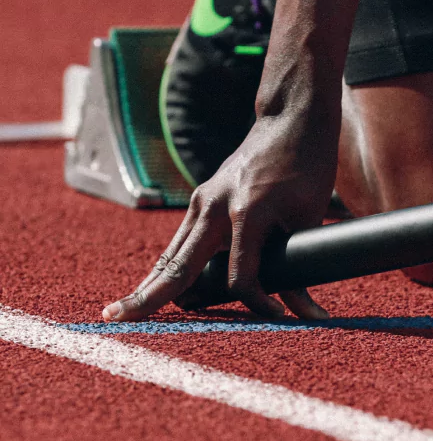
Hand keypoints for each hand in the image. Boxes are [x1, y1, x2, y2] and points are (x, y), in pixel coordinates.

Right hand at [101, 111, 339, 320]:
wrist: (290, 120)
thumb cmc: (307, 167)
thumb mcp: (309, 217)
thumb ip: (300, 264)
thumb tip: (303, 311)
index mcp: (247, 212)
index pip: (241, 276)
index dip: (259, 303)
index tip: (279, 318)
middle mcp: (215, 206)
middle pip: (178, 265)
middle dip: (150, 296)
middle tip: (116, 319)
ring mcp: (203, 201)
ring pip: (172, 253)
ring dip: (151, 284)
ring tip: (123, 312)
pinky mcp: (202, 199)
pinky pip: (181, 240)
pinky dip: (168, 266)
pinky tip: (153, 287)